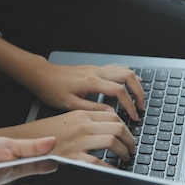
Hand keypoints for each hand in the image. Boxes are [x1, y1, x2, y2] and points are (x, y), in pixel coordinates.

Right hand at [21, 110, 135, 162]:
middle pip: (118, 127)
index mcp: (81, 115)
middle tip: (131, 147)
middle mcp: (82, 126)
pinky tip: (114, 169)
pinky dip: (111, 167)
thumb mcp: (67, 119)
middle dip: (130, 139)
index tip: (128, 134)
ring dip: (124, 151)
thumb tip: (110, 124)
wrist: (23, 143)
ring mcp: (78, 141)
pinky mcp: (73, 157)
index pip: (113, 115)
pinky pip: (99, 162)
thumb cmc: (44, 133)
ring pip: (112, 141)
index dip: (126, 126)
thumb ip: (88, 120)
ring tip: (125, 157)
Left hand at [30, 62, 144, 119]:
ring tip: (139, 97)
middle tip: (141, 107)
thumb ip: (92, 108)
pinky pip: (117, 68)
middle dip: (138, 92)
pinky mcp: (95, 68)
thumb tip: (111, 113)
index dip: (129, 104)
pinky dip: (128, 75)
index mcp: (91, 82)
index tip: (133, 116)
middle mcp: (96, 72)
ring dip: (135, 83)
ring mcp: (97, 68)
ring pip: (124, 70)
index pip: (119, 91)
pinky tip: (132, 81)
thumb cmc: (52, 90)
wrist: (43, 75)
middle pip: (127, 77)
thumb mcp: (70, 104)